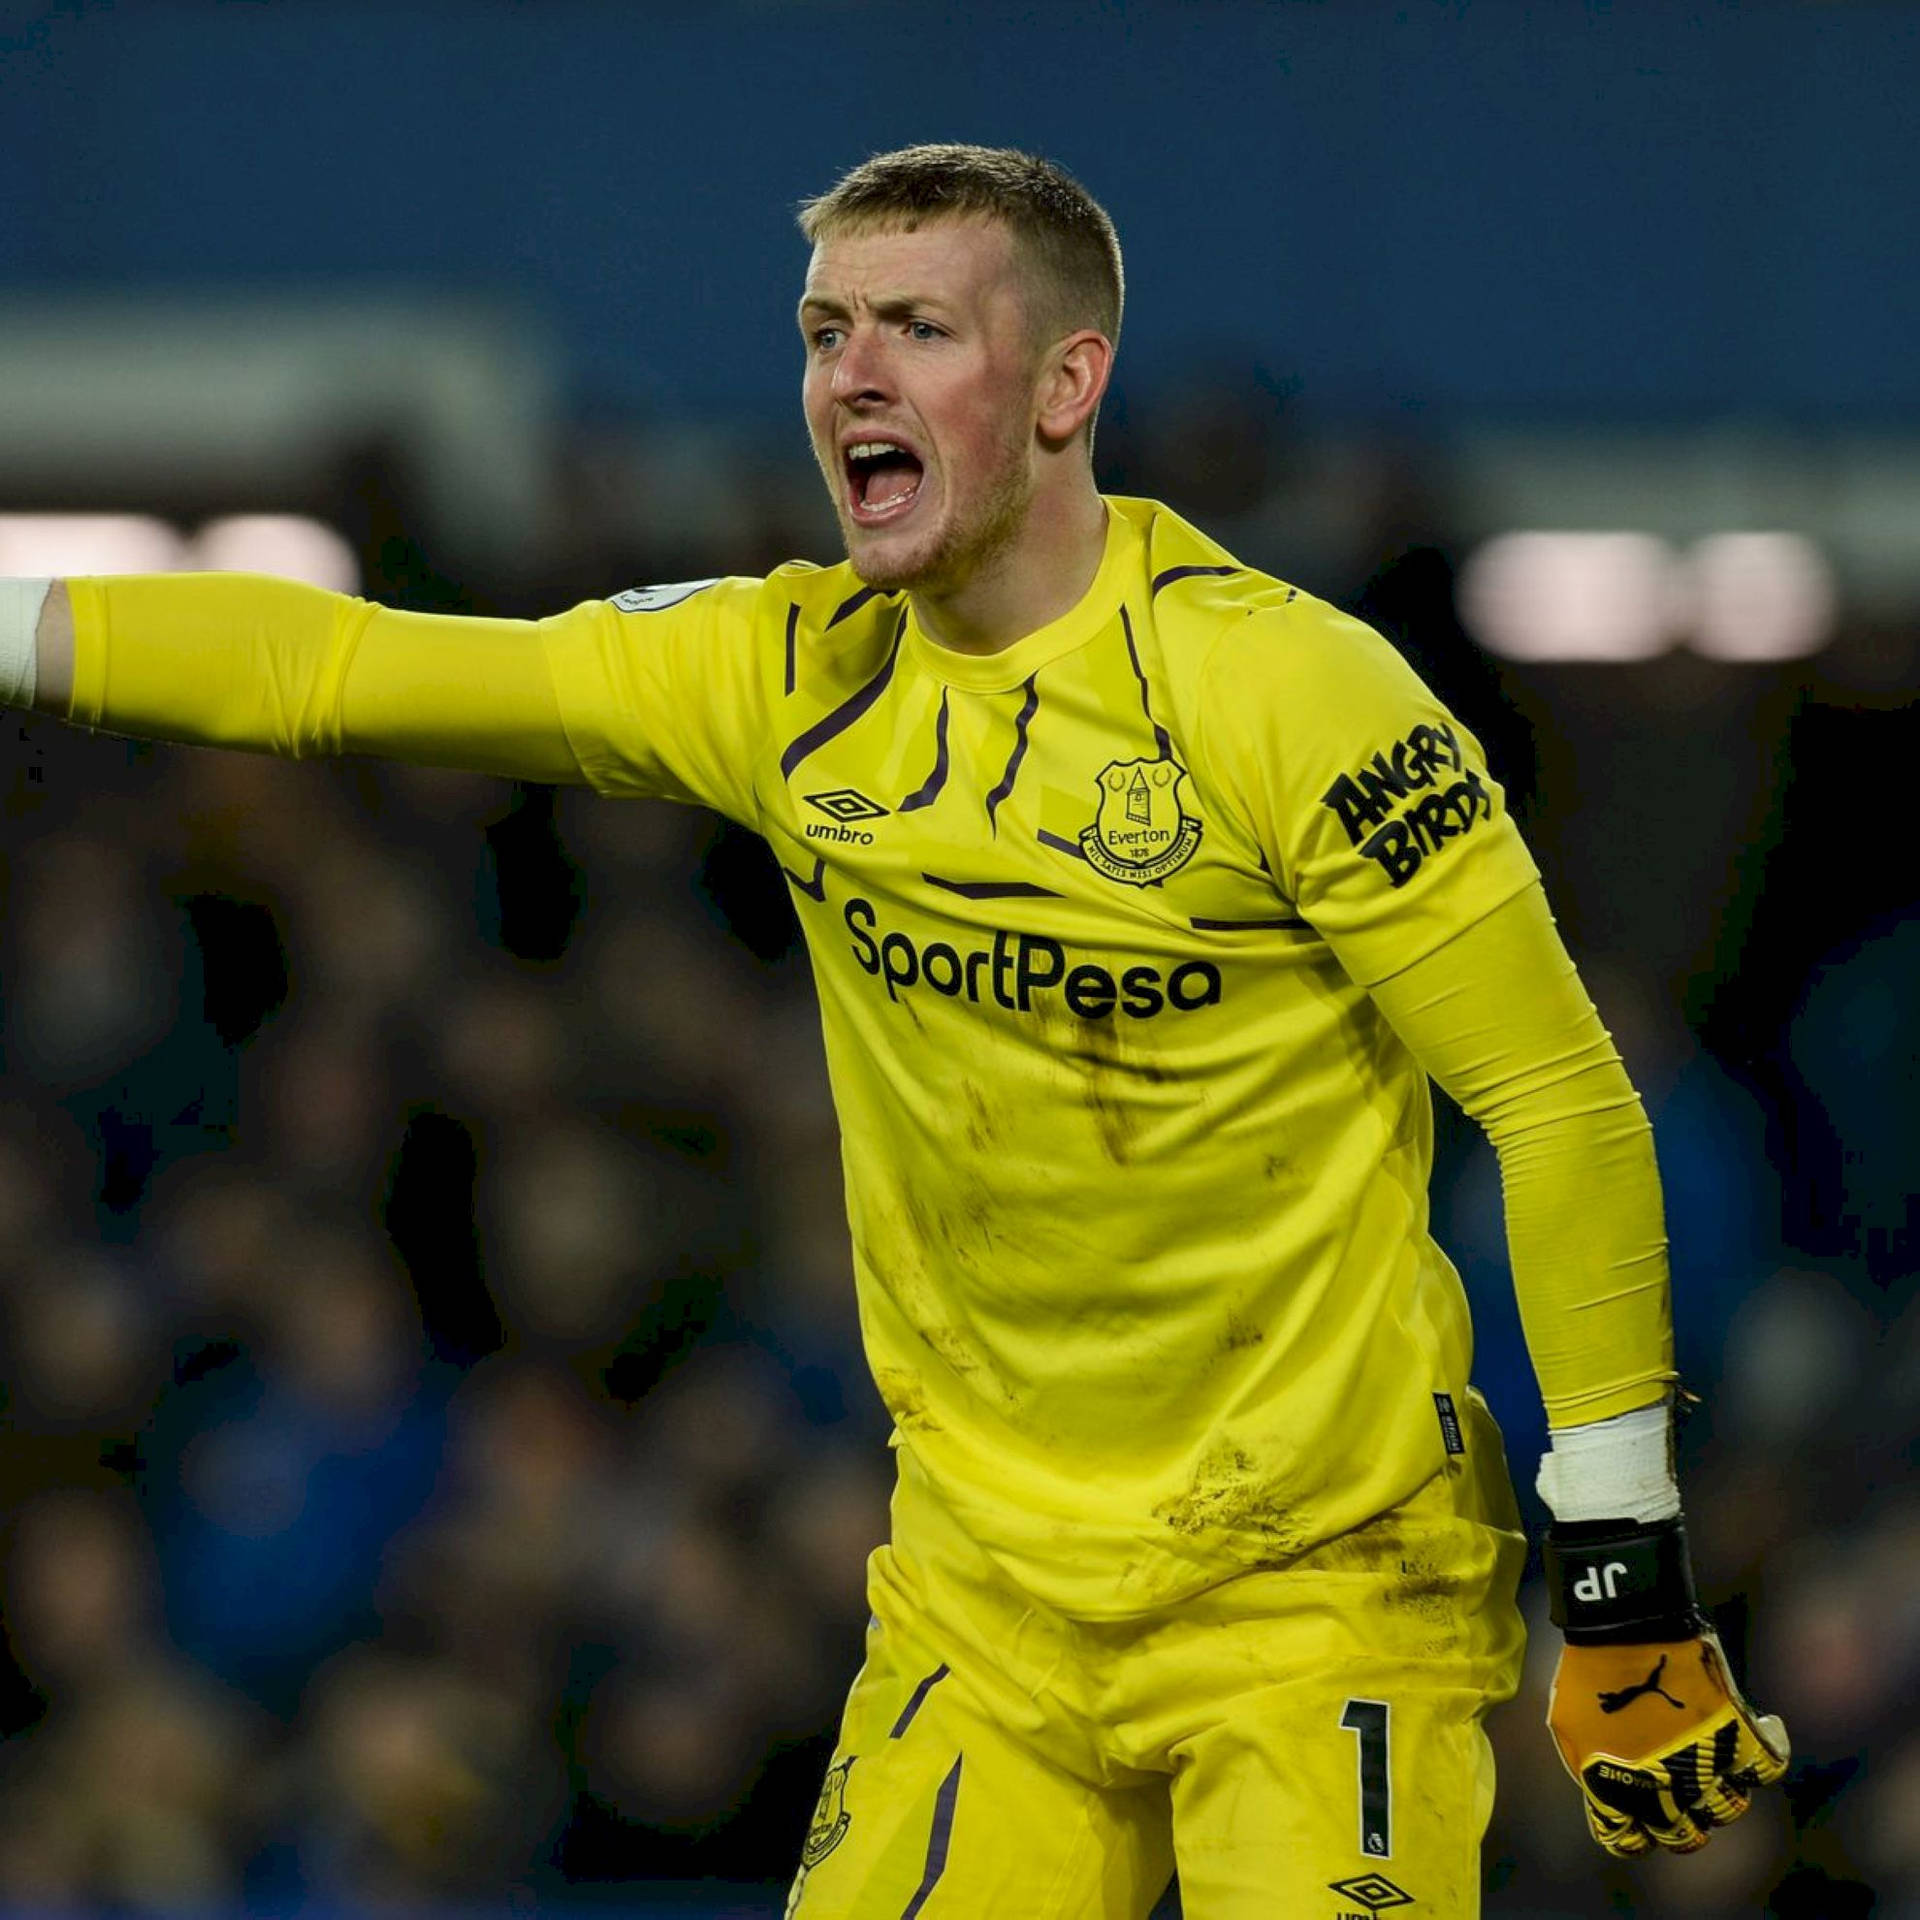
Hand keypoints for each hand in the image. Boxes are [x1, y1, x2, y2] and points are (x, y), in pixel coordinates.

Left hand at [1541, 1514, 1788, 1855]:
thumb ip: (1585, 1763)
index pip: (1628, 1842)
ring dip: (1717, 1792)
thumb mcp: (1568, 1722)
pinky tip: (1748, 1738)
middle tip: (1674, 1792)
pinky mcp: (1738, 1737)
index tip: (1633, 1811)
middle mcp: (1666, 1792)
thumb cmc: (1588, 1668)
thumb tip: (1600, 1785)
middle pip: (1685, 1837)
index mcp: (1617, 1792)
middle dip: (1678, 1821)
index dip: (1631, 1829)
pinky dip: (1762, 1756)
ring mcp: (1706, 1767)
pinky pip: (1766, 1768)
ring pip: (1727, 1809)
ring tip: (1706, 1761)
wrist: (1624, 1624)